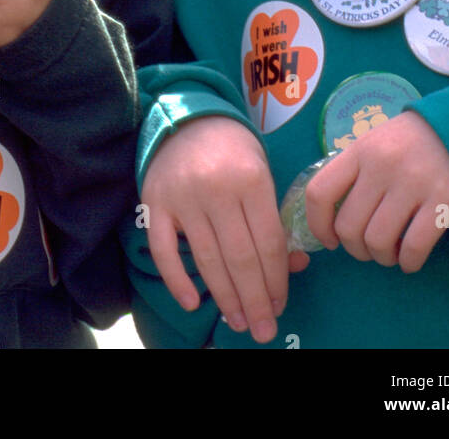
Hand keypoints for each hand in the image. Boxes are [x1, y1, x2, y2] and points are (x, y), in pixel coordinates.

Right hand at [141, 116, 308, 344]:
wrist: (189, 117)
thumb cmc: (234, 150)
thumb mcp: (263, 174)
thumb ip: (273, 219)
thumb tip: (293, 267)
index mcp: (251, 180)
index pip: (267, 243)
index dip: (276, 280)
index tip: (280, 307)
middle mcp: (217, 189)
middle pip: (240, 257)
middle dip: (254, 300)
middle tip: (262, 331)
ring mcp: (183, 197)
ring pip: (206, 259)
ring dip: (224, 297)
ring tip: (237, 322)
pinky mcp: (154, 203)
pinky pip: (163, 250)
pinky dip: (176, 280)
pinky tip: (192, 303)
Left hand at [305, 110, 448, 271]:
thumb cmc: (407, 144)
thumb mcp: (372, 146)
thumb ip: (352, 175)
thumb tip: (331, 221)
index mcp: (359, 151)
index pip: (320, 192)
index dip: (318, 225)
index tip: (329, 240)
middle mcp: (382, 166)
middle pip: (349, 227)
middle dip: (355, 249)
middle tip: (367, 248)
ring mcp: (413, 183)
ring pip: (378, 241)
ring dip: (381, 257)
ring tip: (390, 252)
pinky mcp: (443, 201)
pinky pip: (414, 248)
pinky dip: (408, 262)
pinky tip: (409, 260)